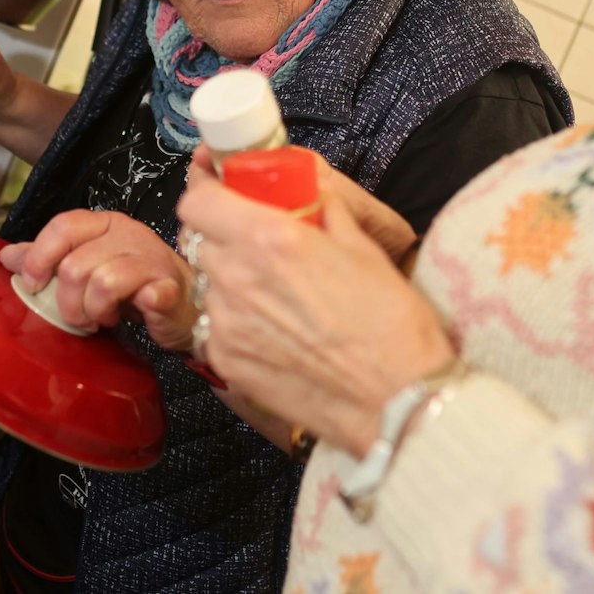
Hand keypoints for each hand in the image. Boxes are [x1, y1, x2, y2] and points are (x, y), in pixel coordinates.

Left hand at [0, 210, 196, 347]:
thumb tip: (6, 256)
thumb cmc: (133, 284)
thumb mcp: (86, 266)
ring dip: (95, 310)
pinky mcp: (169, 286)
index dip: (41, 257)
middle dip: (69, 301)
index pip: (63, 227)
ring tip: (102, 318)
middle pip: (76, 264)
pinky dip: (134, 307)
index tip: (35, 286)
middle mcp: (128, 234)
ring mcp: (151, 258)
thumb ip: (48, 259)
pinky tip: (134, 312)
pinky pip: (146, 294)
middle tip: (79, 317)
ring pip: (103, 282)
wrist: (186, 303)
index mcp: (104, 224)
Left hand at [177, 162, 455, 456]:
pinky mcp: (226, 361)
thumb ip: (326, 212)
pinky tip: (276, 329)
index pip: (197, 201)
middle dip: (225, 236)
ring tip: (277, 295)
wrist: (395, 400)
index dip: (207, 193)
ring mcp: (226, 323)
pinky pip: (216, 325)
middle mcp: (237, 277)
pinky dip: (236, 320)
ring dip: (231, 279)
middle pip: (201, 241)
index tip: (222, 194)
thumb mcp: (364, 249)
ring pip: (209, 284)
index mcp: (268, 239)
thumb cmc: (390, 326)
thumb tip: (314, 194)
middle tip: (261, 245)